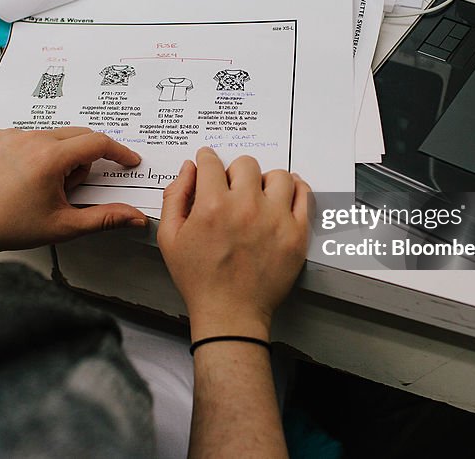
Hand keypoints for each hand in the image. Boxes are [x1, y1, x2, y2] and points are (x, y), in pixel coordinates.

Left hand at [0, 127, 147, 259]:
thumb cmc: (10, 226)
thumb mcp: (63, 225)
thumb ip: (104, 218)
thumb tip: (134, 217)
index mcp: (50, 158)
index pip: (98, 143)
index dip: (119, 152)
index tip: (128, 161)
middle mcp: (31, 139)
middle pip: (78, 136)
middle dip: (84, 160)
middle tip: (68, 190)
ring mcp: (12, 134)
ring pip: (54, 137)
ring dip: (59, 157)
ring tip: (41, 187)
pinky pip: (30, 137)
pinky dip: (35, 153)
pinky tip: (23, 178)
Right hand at [157, 148, 310, 341]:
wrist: (230, 313)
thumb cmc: (200, 280)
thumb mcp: (170, 237)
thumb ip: (175, 196)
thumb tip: (189, 169)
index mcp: (213, 206)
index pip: (212, 162)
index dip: (207, 160)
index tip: (209, 164)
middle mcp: (246, 207)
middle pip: (246, 164)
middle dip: (234, 172)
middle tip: (232, 187)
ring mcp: (276, 219)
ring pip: (278, 175)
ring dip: (265, 181)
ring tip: (259, 196)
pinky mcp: (296, 233)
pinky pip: (304, 195)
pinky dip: (296, 190)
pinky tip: (284, 197)